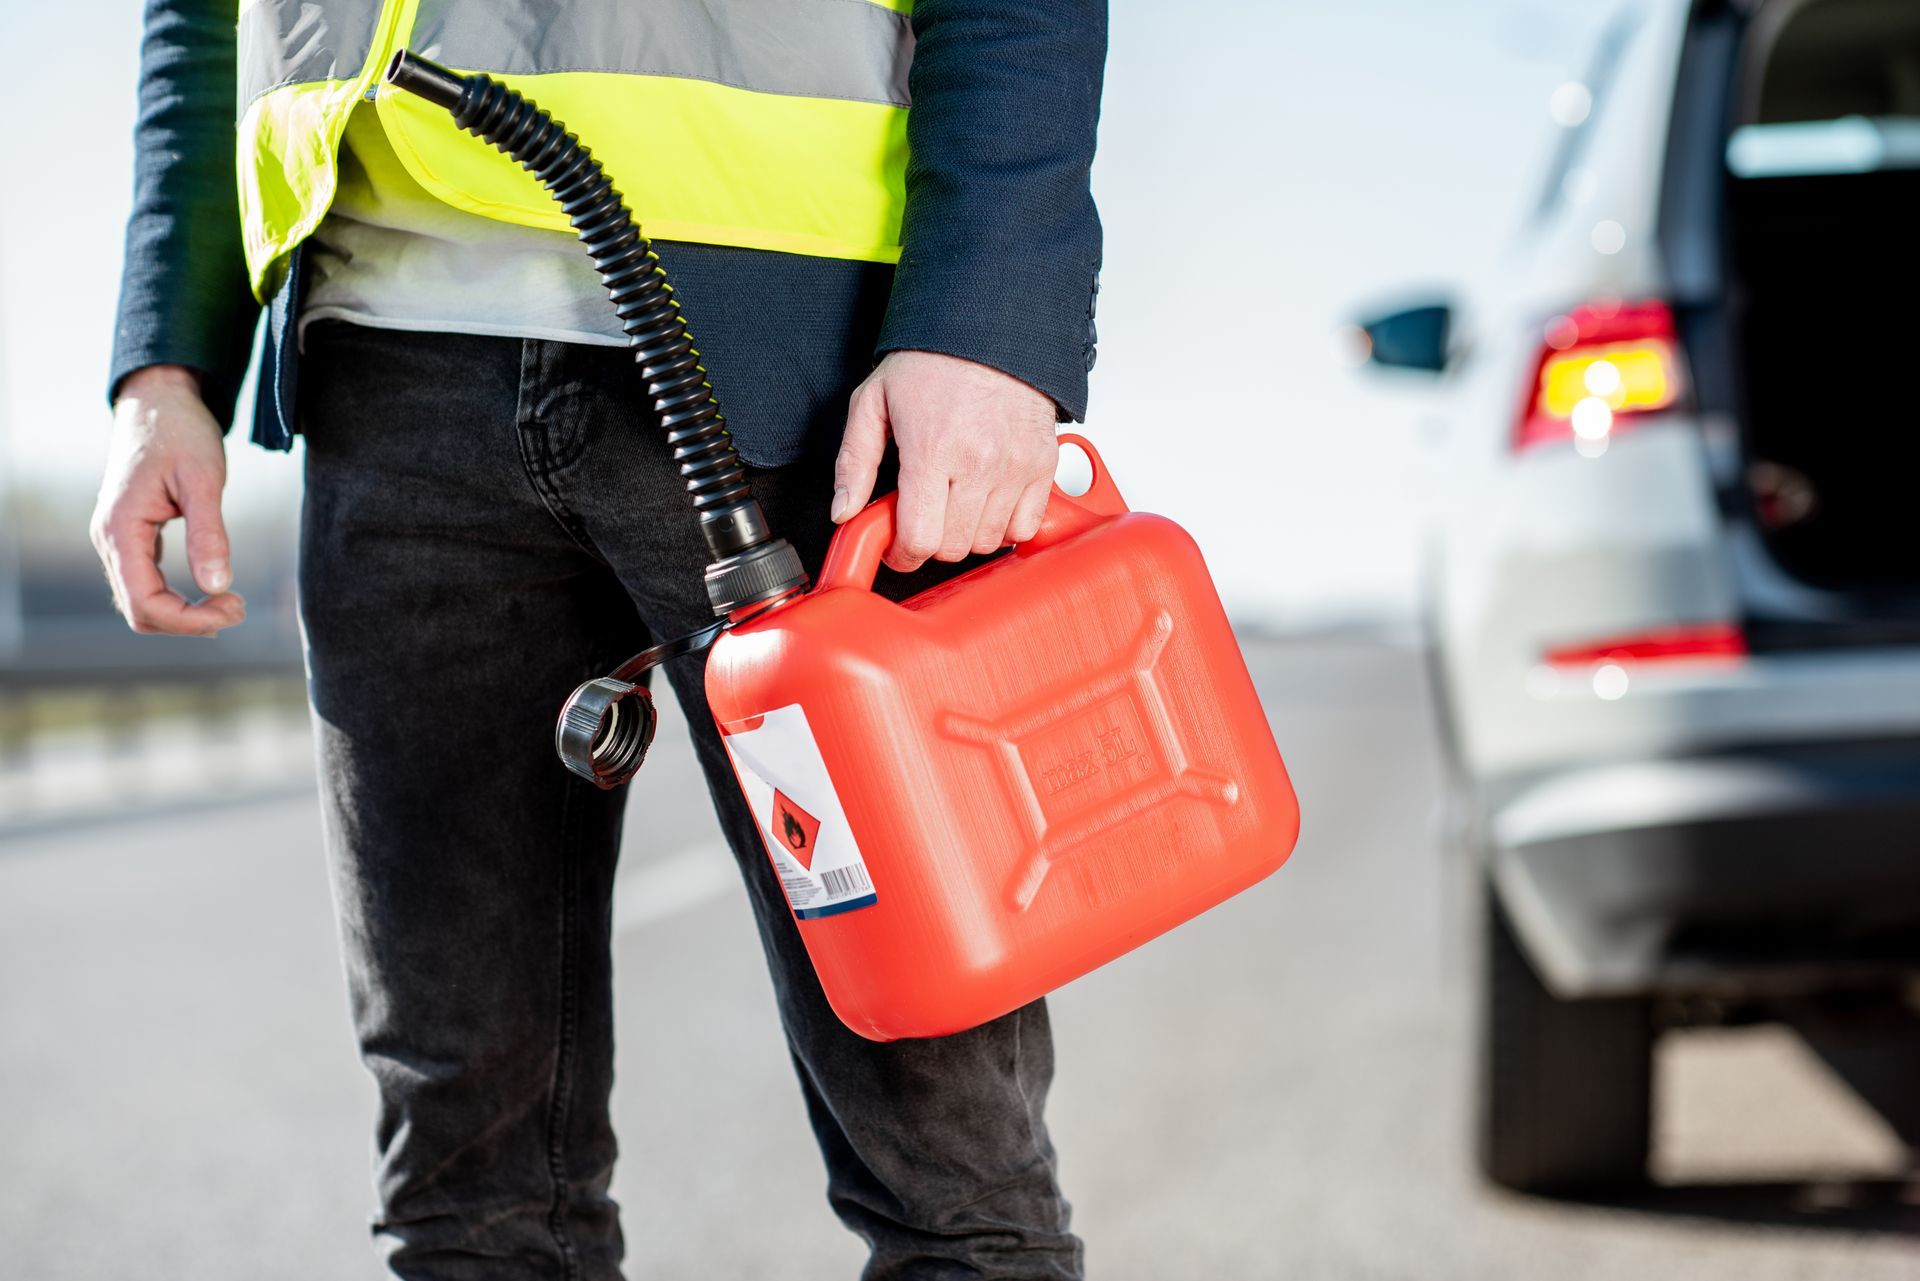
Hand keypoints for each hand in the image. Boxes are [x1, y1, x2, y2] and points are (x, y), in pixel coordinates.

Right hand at [89, 365, 244, 636]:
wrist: (160, 402)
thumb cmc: (181, 433)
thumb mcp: (204, 480)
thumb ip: (209, 533)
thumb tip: (219, 586)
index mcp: (121, 529)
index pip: (144, 603)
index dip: (189, 620)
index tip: (235, 606)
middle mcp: (110, 540)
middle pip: (139, 611)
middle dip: (189, 621)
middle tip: (238, 606)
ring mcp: (117, 539)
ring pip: (141, 601)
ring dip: (183, 613)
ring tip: (230, 601)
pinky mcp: (132, 536)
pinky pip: (146, 582)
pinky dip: (177, 597)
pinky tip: (212, 588)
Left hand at [833, 350, 1057, 572]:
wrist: (989, 327)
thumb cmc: (933, 361)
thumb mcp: (873, 402)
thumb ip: (854, 462)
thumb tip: (844, 511)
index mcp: (932, 450)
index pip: (920, 538)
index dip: (903, 554)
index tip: (898, 547)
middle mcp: (978, 462)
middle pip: (953, 547)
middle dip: (930, 542)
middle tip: (922, 517)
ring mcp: (1015, 466)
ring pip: (988, 542)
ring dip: (965, 534)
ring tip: (953, 503)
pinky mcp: (1042, 465)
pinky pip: (1025, 526)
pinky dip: (1004, 526)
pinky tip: (986, 504)